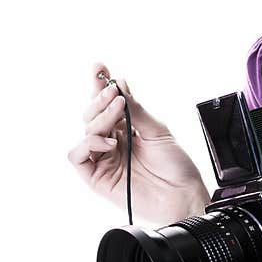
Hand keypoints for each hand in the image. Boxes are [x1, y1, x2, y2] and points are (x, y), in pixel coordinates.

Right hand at [67, 62, 209, 224]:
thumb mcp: (158, 131)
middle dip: (101, 99)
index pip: (107, 104)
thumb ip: (136, 110)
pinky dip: (89, 144)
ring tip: (119, 112)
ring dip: (100, 117)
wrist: (182, 195)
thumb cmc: (176, 166)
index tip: (99, 66)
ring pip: (86, 130)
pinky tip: (109, 142)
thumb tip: (120, 84)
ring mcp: (103, 158)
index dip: (100, 85)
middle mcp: (112, 142)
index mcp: (126, 129)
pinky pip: (78, 155)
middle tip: (115, 92)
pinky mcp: (96, 177)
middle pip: (92, 114)